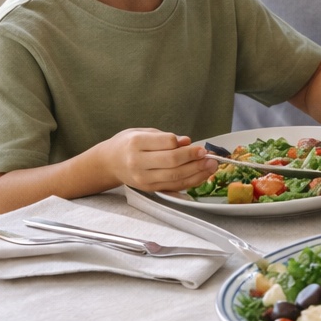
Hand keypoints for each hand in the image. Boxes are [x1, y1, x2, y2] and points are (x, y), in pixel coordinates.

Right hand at [102, 129, 217, 191]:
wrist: (109, 163)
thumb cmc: (128, 144)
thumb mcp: (143, 132)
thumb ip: (165, 137)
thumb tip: (187, 141)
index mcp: (136, 143)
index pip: (166, 143)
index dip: (185, 146)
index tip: (199, 146)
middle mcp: (138, 162)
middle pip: (172, 162)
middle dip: (194, 159)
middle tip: (210, 156)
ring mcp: (143, 178)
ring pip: (175, 176)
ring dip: (197, 172)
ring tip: (211, 166)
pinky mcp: (149, 188)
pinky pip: (174, 186)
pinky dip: (191, 181)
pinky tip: (202, 175)